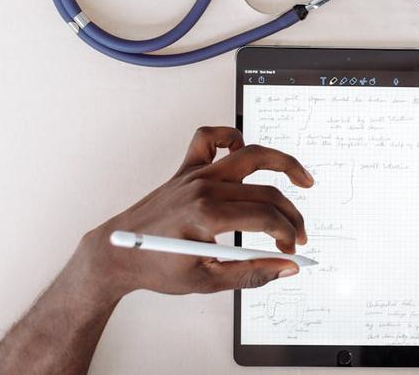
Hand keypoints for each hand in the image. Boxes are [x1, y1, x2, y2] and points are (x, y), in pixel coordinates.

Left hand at [77, 126, 313, 297]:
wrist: (116, 254)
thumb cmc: (157, 268)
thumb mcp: (207, 281)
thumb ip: (253, 274)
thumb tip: (288, 267)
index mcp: (207, 216)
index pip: (265, 217)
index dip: (286, 234)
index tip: (290, 250)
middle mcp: (204, 188)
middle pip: (265, 193)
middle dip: (290, 216)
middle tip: (299, 235)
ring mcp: (195, 174)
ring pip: (250, 154)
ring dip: (282, 163)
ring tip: (302, 178)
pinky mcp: (186, 169)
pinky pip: (209, 138)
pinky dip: (229, 136)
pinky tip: (243, 149)